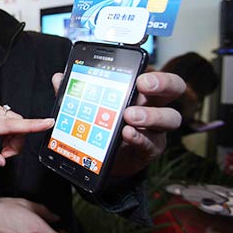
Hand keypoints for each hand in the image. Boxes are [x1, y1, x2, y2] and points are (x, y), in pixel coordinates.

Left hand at [0, 98, 53, 166]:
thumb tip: (2, 161)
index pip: (12, 125)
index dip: (32, 124)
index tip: (48, 123)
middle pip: (17, 123)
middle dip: (18, 140)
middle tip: (4, 154)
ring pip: (12, 118)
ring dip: (12, 134)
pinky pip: (4, 113)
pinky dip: (6, 125)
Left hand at [52, 71, 184, 176]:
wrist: (101, 159)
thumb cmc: (100, 126)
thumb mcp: (88, 107)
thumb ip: (75, 93)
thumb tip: (59, 77)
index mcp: (139, 91)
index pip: (156, 76)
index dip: (155, 74)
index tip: (140, 76)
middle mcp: (153, 106)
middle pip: (174, 89)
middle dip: (163, 84)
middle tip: (142, 85)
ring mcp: (155, 128)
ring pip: (170, 118)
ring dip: (150, 115)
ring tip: (129, 116)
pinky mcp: (150, 149)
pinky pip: (152, 143)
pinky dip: (139, 138)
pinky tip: (127, 134)